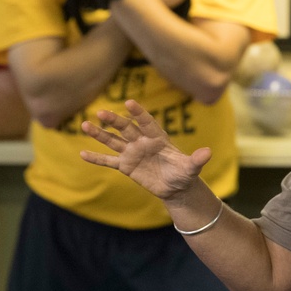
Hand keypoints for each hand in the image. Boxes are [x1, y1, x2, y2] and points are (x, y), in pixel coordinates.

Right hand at [79, 99, 211, 200]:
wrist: (176, 187)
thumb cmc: (184, 173)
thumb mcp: (191, 168)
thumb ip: (197, 160)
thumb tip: (208, 153)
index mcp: (157, 138)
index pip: (147, 123)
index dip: (139, 113)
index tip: (129, 103)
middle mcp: (142, 142)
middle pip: (126, 128)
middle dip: (114, 121)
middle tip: (101, 113)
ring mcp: (132, 153)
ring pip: (113, 141)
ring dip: (99, 134)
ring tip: (84, 125)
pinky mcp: (126, 166)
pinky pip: (109, 161)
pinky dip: (96, 158)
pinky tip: (82, 153)